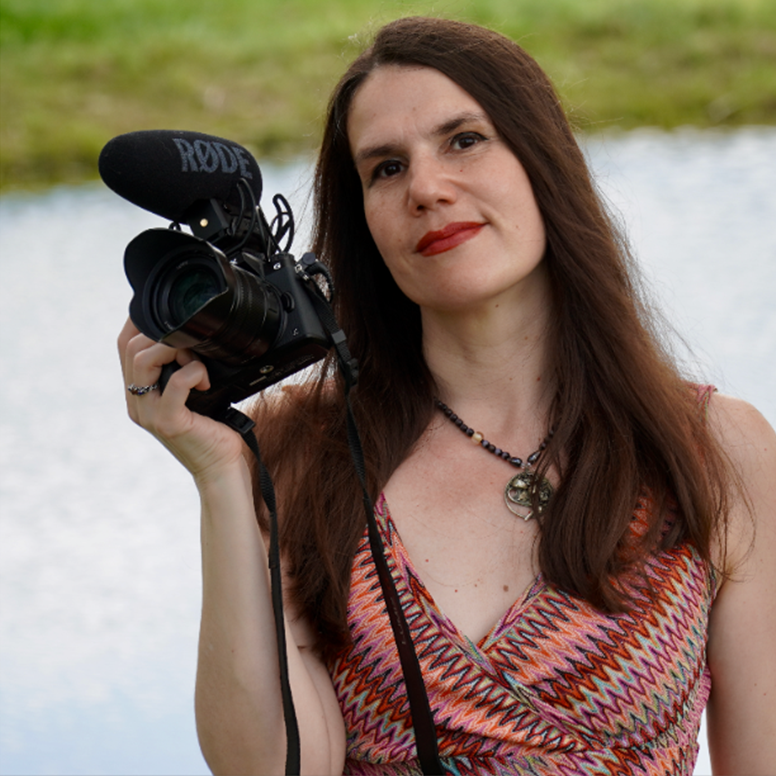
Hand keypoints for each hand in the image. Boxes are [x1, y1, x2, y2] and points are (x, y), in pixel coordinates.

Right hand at [118, 318, 246, 481]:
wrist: (221, 467)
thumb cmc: (213, 430)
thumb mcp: (194, 393)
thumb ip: (183, 368)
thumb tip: (192, 337)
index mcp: (139, 393)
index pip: (124, 346)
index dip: (139, 323)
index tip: (167, 317)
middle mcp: (137, 402)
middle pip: (131, 348)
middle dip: (164, 337)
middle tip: (193, 350)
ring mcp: (148, 413)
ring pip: (144, 360)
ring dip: (177, 351)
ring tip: (199, 365)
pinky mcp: (167, 422)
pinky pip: (175, 382)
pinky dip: (194, 373)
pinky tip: (207, 383)